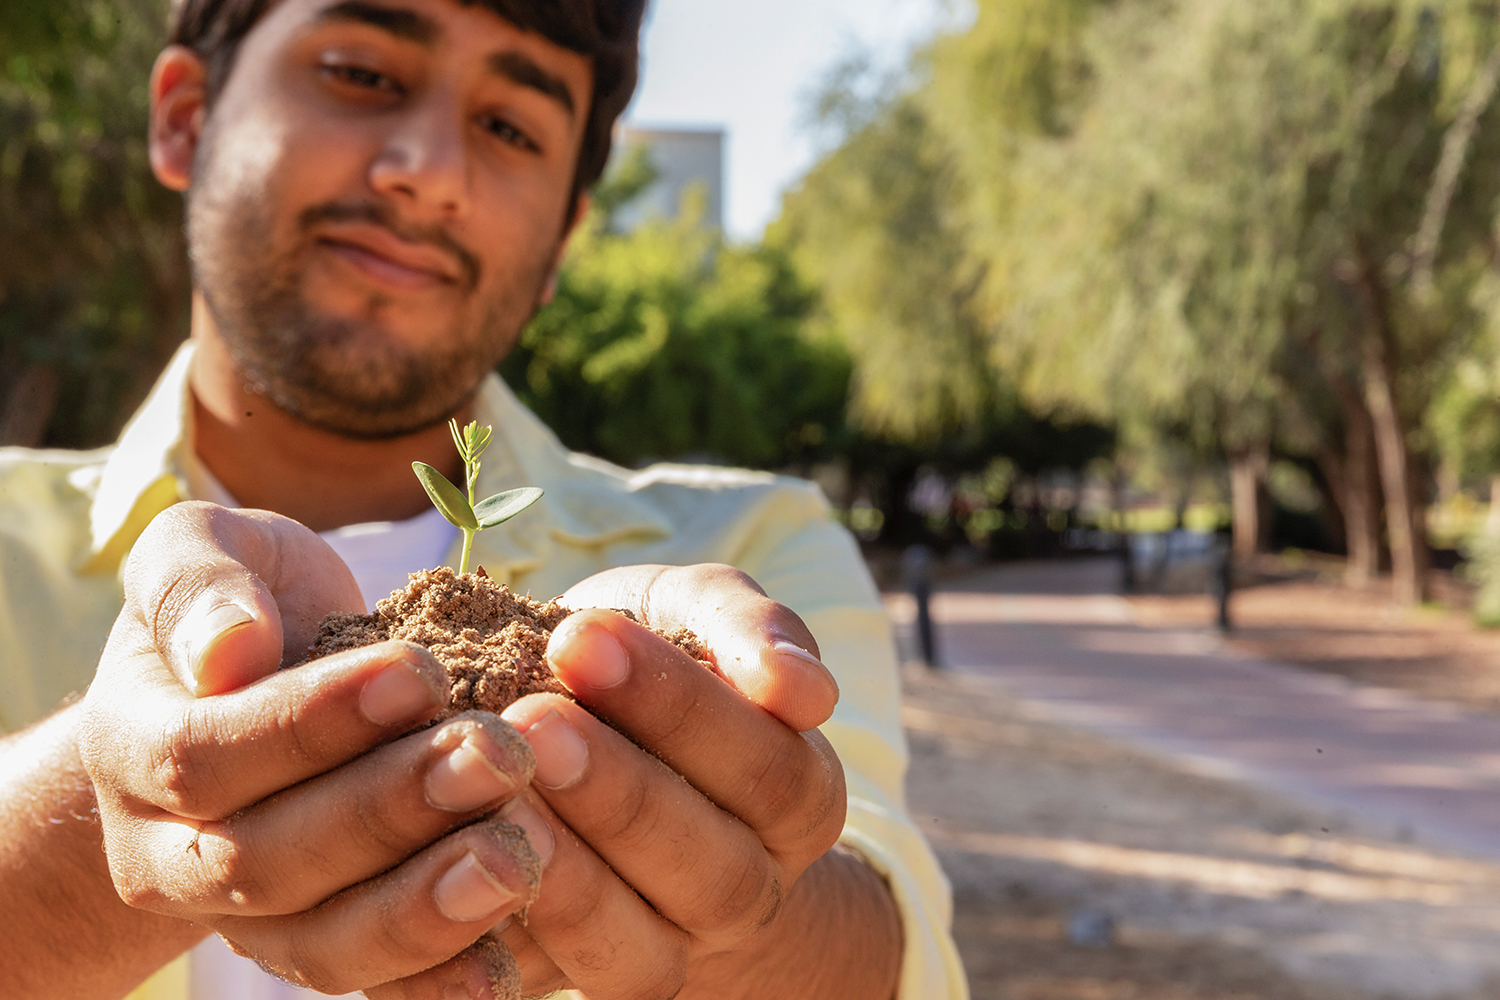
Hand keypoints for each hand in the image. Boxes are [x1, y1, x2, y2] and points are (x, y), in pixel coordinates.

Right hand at [78, 502, 544, 996]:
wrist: (255, 687)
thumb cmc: (248, 604)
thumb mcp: (206, 550)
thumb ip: (200, 582)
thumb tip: (228, 651)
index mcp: (136, 749)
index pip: (205, 754)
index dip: (310, 722)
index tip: (420, 672)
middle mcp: (176, 854)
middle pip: (269, 860)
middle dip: (391, 808)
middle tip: (500, 754)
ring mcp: (250, 919)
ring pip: (322, 941)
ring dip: (425, 905)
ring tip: (520, 853)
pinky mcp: (324, 945)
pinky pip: (373, 984)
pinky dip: (438, 982)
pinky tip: (509, 967)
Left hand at [435, 564, 901, 999]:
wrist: (592, 738)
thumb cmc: (648, 662)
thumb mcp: (696, 616)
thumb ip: (747, 627)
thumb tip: (804, 690)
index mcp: (798, 796)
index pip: (766, 766)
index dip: (680, 707)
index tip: (582, 636)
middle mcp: (750, 889)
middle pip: (715, 870)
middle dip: (621, 792)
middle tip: (534, 720)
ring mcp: (672, 951)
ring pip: (641, 953)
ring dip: (572, 878)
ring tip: (501, 796)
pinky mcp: (588, 979)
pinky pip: (554, 984)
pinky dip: (507, 936)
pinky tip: (459, 863)